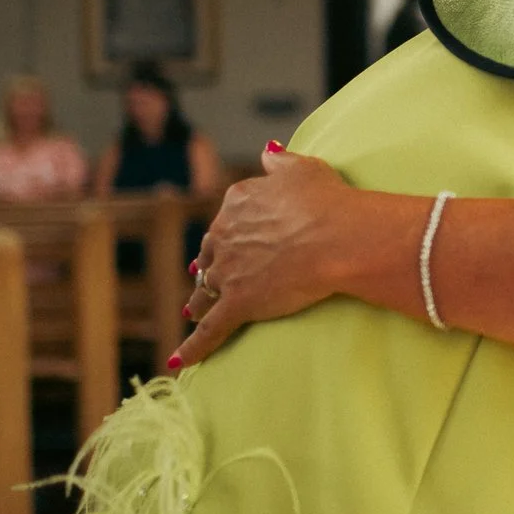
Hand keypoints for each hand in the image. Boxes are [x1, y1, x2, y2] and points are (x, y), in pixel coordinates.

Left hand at [175, 146, 354, 368]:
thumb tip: (267, 151)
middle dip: (209, 266)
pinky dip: (192, 348)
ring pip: (206, 290)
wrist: (337, 237)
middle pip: (211, 254)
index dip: (230, 232)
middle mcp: (225, 235)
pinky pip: (210, 331)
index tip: (233, 239)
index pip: (228, 218)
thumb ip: (279, 161)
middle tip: (207, 276)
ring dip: (198, 301)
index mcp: (238, 202)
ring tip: (192, 311)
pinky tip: (176, 362)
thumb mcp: (303, 168)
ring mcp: (229, 272)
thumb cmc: (327, 201)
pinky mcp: (238, 304)